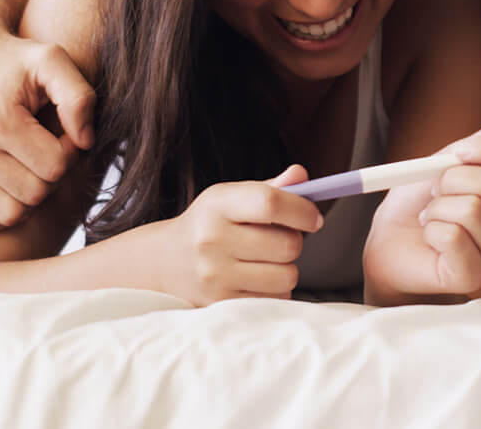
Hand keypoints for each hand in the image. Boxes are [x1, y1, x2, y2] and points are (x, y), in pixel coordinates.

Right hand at [0, 33, 95, 230]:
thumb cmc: (17, 61)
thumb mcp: (54, 61)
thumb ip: (79, 97)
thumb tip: (86, 141)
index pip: (55, 166)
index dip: (71, 150)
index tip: (65, 131)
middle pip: (36, 193)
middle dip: (54, 171)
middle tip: (50, 145)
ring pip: (11, 213)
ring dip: (30, 192)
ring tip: (32, 160)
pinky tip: (12, 179)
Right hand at [157, 165, 322, 305]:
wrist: (166, 261)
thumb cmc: (211, 224)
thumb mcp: (232, 198)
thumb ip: (270, 188)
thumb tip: (301, 175)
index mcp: (218, 204)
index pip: (270, 203)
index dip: (302, 210)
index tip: (314, 218)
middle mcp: (212, 239)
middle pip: (287, 244)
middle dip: (295, 241)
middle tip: (280, 238)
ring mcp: (214, 275)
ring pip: (287, 275)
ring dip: (287, 268)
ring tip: (266, 260)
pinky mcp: (220, 305)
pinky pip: (275, 299)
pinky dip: (276, 290)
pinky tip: (256, 278)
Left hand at [364, 118, 480, 301]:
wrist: (386, 240)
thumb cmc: (416, 202)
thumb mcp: (443, 162)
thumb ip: (480, 144)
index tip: (460, 153)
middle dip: (452, 179)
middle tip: (435, 192)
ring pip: (473, 210)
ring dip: (437, 209)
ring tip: (430, 218)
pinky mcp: (472, 274)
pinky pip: (454, 237)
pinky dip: (431, 231)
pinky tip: (430, 240)